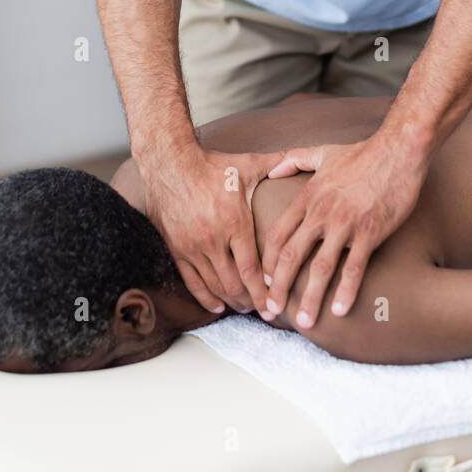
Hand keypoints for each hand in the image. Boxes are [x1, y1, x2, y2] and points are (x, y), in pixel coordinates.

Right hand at [143, 146, 282, 316]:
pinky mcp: (176, 249)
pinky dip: (205, 298)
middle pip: (234, 285)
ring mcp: (193, 247)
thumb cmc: (211, 165)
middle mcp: (213, 240)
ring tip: (244, 307)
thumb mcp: (246, 165)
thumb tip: (302, 161)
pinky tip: (217, 305)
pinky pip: (191, 282)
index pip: (252, 270)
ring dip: (231, 301)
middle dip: (250, 302)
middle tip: (262, 309)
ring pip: (215, 286)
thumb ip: (277, 166)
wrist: (170, 164)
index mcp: (235, 223)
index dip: (263, 293)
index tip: (274, 308)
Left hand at [261, 132, 429, 328]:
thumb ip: (294, 160)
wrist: (398, 151)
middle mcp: (321, 214)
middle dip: (279, 288)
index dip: (268, 263)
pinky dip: (346, 291)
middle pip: (291, 256)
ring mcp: (345, 225)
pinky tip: (340, 310)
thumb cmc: (362, 153)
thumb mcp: (322, 152)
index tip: (264, 283)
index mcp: (308, 198)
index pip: (278, 236)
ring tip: (305, 323)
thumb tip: (271, 168)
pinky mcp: (370, 233)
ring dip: (310, 298)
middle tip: (271, 312)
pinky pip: (354, 268)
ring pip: (320, 268)